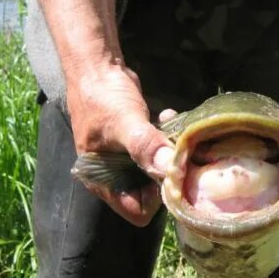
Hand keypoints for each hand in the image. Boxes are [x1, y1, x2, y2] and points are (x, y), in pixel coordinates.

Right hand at [67, 62, 174, 225]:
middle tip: (183, 154)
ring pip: (157, 171)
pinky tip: (168, 117)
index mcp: (103, 182)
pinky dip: (166, 138)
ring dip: (170, 154)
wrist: (95, 66)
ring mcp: (126, 160)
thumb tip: (172, 171)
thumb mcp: (125, 123)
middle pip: (151, 194)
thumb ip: (146, 148)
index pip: (137, 211)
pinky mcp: (137, 143)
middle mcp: (115, 176)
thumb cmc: (102, 97)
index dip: (158, 198)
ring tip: (174, 132)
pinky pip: (158, 151)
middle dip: (168, 174)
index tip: (174, 175)